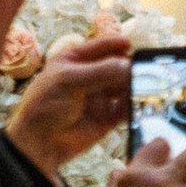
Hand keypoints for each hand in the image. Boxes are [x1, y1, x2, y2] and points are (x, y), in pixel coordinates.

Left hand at [6, 34, 130, 182]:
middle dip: (130, 68)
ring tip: (145, 88)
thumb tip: (129, 65)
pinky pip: (127, 108)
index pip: (101, 47)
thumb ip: (100, 71)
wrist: (40, 142)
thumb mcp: (69, 81)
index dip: (116, 44)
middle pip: (118, 66)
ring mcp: (101, 96)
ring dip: (135, 87)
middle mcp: (90, 76)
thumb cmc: (45, 106)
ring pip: (125, 86)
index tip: (130, 45)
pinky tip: (140, 105)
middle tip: (144, 70)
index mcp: (75, 60)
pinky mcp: (109, 116)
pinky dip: (135, 106)